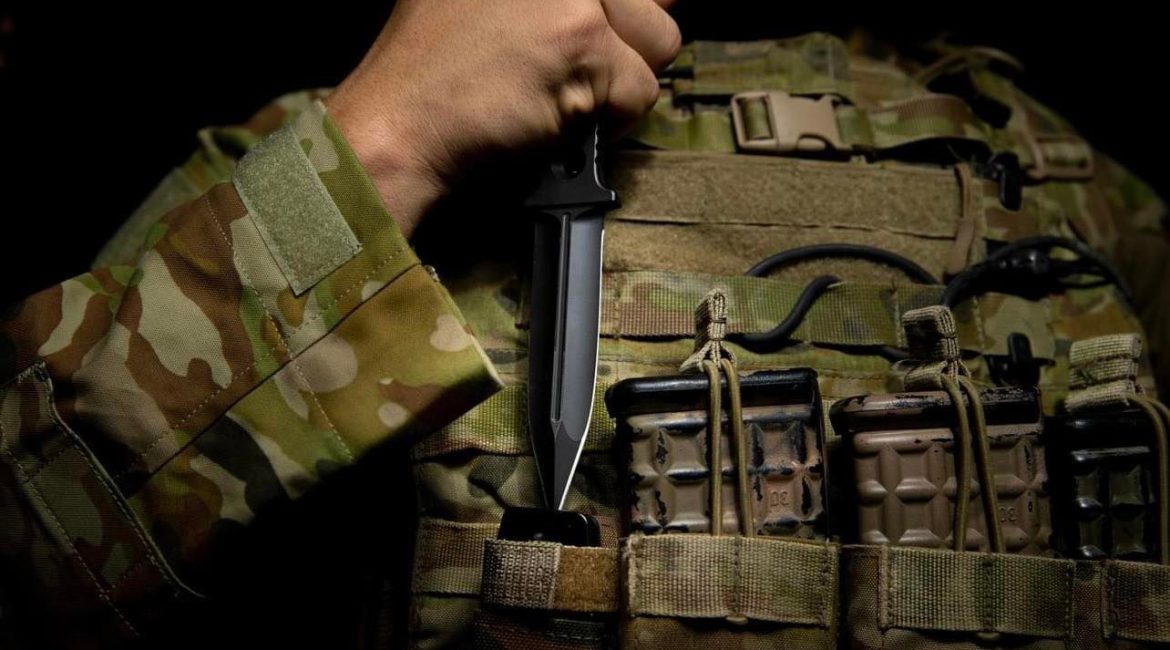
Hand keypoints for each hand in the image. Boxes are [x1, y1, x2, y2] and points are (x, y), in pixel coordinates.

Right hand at [324, 0, 679, 235]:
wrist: (397, 125)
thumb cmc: (431, 73)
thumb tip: (631, 5)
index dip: (628, 15)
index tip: (603, 41)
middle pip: (655, 7)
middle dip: (626, 51)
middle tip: (568, 74)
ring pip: (660, 44)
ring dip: (621, 83)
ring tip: (562, 93)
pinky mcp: (583, 45)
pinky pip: (641, 92)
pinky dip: (610, 122)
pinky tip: (557, 118)